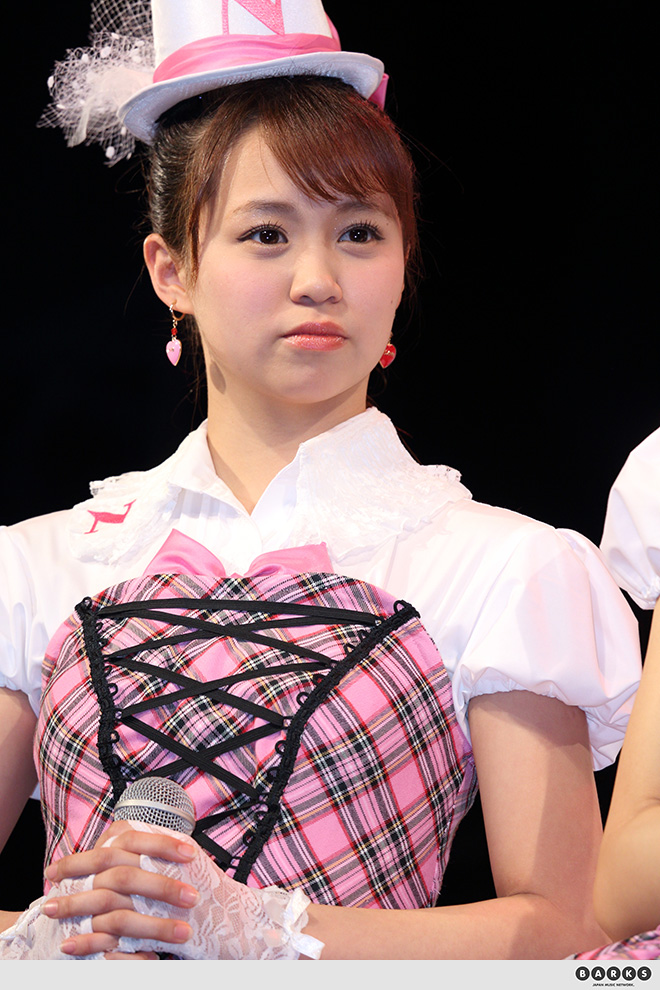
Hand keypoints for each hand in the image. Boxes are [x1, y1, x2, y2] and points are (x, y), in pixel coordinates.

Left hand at [45, 821, 323, 958]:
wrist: (244, 925)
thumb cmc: (215, 893)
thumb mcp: (187, 859)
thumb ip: (158, 845)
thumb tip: (124, 830)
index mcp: (167, 848)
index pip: (118, 842)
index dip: (85, 853)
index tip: (60, 864)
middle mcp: (165, 868)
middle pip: (109, 867)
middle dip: (74, 875)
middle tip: (49, 886)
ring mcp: (164, 900)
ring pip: (110, 900)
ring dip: (77, 907)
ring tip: (54, 914)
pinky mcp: (164, 930)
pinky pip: (121, 935)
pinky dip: (94, 942)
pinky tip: (73, 946)